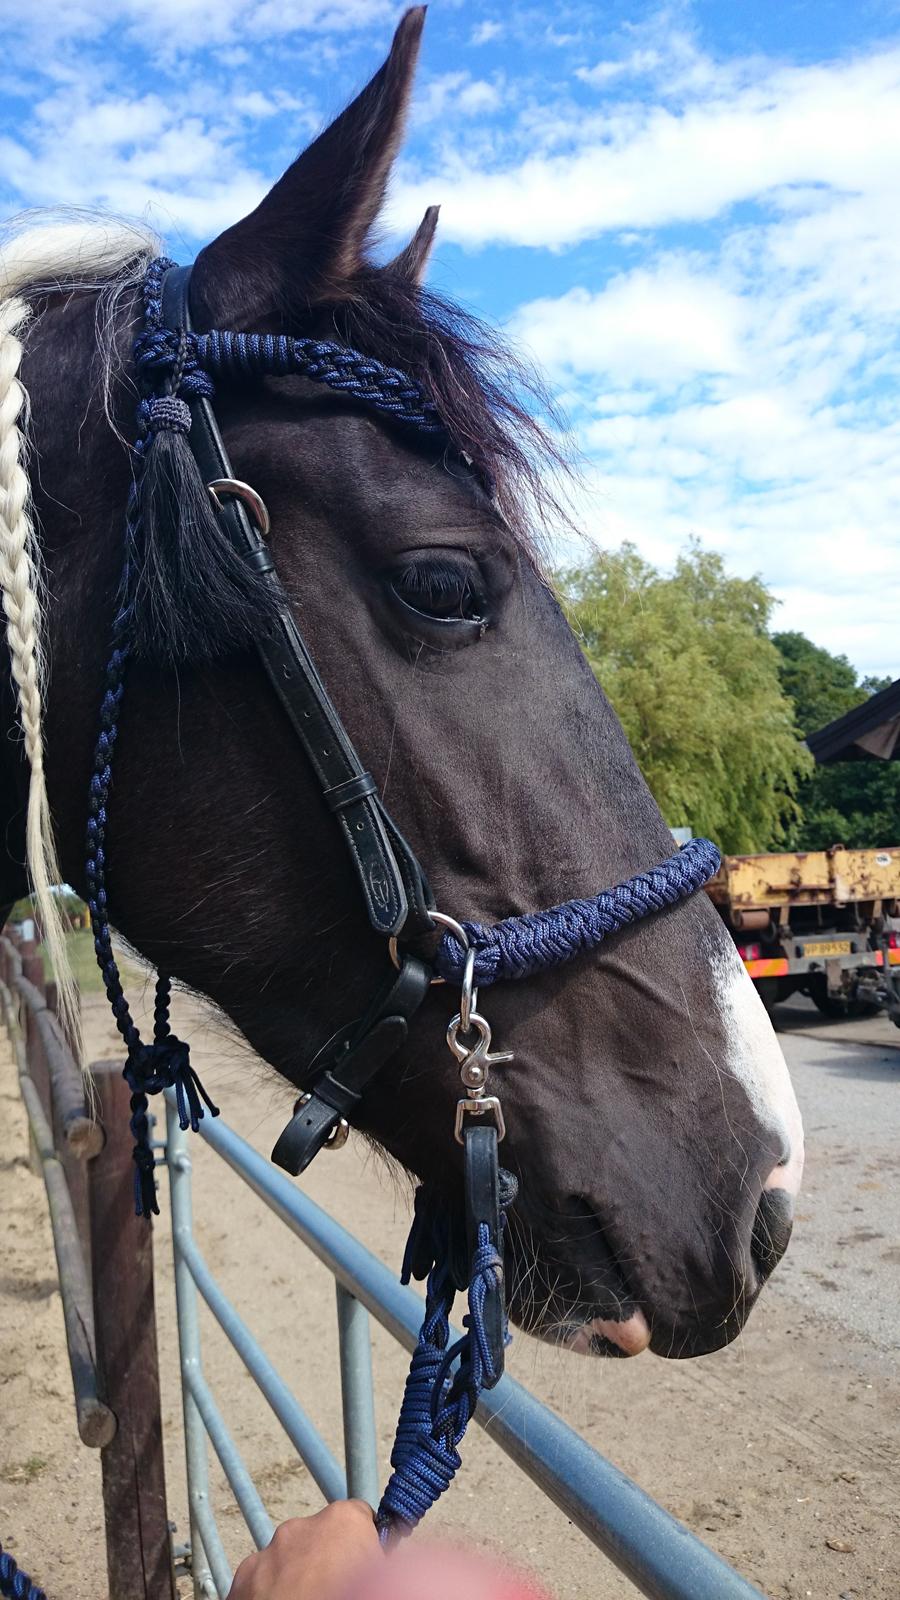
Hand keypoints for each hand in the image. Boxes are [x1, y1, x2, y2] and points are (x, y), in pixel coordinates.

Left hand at [227, 1501, 379, 1599]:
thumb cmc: (345, 1597)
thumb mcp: (378, 1579)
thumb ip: (379, 1564)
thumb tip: (380, 1566)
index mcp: (343, 1522)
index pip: (361, 1518)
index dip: (365, 1545)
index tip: (367, 1569)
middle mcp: (303, 1527)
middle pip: (321, 1537)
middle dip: (327, 1560)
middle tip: (336, 1592)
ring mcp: (269, 1551)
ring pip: (290, 1558)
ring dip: (299, 1577)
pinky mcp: (244, 1576)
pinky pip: (264, 1577)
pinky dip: (272, 1592)